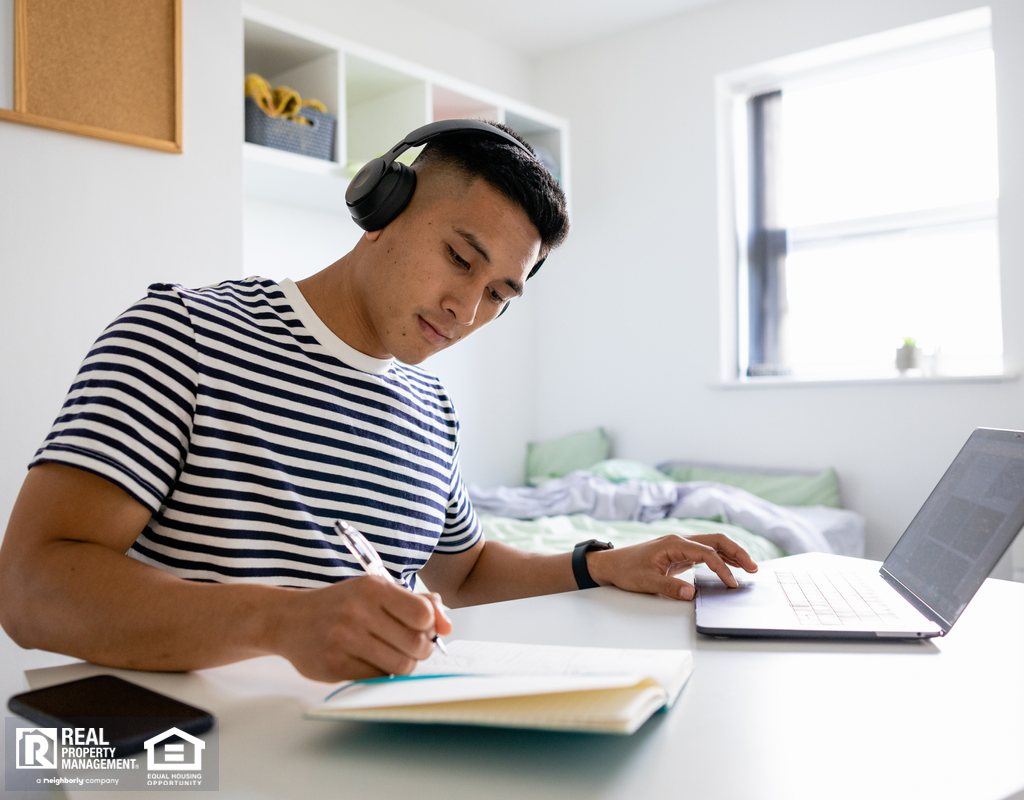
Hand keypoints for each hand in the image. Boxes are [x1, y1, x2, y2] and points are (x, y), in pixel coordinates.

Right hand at [271, 576, 452, 681]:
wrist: (288, 619)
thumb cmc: (340, 604)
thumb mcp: (375, 591)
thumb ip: (415, 603)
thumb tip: (447, 625)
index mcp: (373, 588)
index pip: (422, 613)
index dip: (429, 626)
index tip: (422, 628)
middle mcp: (359, 612)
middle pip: (416, 644)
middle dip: (421, 650)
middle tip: (410, 647)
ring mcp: (344, 640)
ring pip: (401, 665)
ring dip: (404, 664)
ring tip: (391, 655)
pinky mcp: (334, 666)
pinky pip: (378, 678)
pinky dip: (381, 673)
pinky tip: (370, 662)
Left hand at [585, 533, 757, 600]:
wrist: (612, 565)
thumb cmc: (626, 570)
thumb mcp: (646, 581)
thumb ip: (669, 587)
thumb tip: (692, 594)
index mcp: (674, 544)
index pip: (707, 553)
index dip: (722, 568)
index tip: (731, 584)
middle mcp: (680, 541)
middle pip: (716, 540)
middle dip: (736, 552)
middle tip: (753, 568)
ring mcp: (681, 546)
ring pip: (713, 544)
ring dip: (732, 554)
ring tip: (750, 568)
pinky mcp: (680, 553)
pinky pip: (706, 552)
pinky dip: (721, 558)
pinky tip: (731, 567)